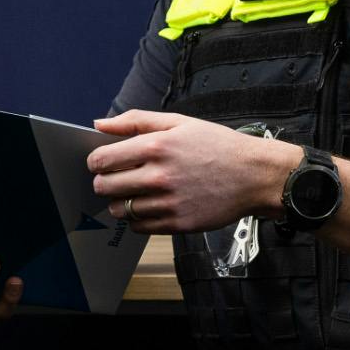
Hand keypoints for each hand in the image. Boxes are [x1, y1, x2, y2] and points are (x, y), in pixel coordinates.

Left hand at [88, 109, 299, 233]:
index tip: (101, 163)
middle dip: (104, 182)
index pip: (102, 160)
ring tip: (134, 193)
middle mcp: (159, 176)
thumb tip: (100, 124)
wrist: (254, 175)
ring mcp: (168, 202)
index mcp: (155, 146)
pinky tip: (149, 206)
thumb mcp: (178, 122)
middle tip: (116, 178)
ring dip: (120, 202)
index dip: (95, 162)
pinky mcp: (178, 224)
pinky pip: (139, 227)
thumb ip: (135, 121)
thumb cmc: (217, 146)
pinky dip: (137, 219)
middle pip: (105, 187)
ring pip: (120, 210)